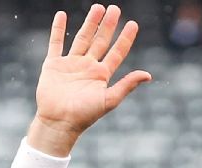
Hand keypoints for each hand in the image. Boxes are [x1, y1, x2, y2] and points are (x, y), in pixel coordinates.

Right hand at [31, 4, 151, 151]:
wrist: (59, 122)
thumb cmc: (85, 115)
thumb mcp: (109, 100)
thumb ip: (127, 85)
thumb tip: (148, 75)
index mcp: (101, 75)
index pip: (117, 52)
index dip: (125, 38)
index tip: (133, 24)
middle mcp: (88, 67)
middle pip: (100, 41)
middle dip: (108, 25)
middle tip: (115, 8)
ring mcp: (71, 64)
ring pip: (82, 38)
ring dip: (89, 23)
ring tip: (98, 7)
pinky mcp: (53, 65)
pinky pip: (56, 43)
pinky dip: (58, 29)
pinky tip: (62, 15)